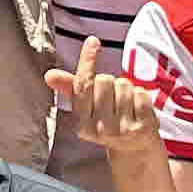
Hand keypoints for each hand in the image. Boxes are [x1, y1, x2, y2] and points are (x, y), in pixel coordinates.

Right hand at [47, 36, 164, 160]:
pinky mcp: (143, 128)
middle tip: (112, 99)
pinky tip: (137, 109)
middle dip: (109, 82)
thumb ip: (70, 88)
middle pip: (104, 80)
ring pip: (123, 84)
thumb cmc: (107, 120)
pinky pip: (141, 93)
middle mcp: (100, 129)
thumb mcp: (87, 108)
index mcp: (82, 124)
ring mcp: (122, 130)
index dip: (88, 61)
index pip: (83, 85)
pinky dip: (140, 95)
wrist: (134, 149)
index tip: (93, 41)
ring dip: (126, 89)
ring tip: (125, 105)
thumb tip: (49, 75)